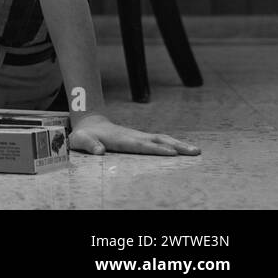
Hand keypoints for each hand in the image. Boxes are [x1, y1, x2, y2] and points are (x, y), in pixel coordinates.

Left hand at [69, 114, 200, 155]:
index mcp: (121, 140)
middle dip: (177, 146)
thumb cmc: (84, 135)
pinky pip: (160, 141)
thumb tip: (99, 151)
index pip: (141, 145)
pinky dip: (174, 144)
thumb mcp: (80, 140)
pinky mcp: (141, 139)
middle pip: (158, 141)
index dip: (156, 149)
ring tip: (197, 151)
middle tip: (195, 152)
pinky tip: (185, 150)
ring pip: (162, 139)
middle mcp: (133, 136)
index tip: (172, 153)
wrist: (89, 124)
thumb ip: (89, 145)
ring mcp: (139, 136)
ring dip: (179, 145)